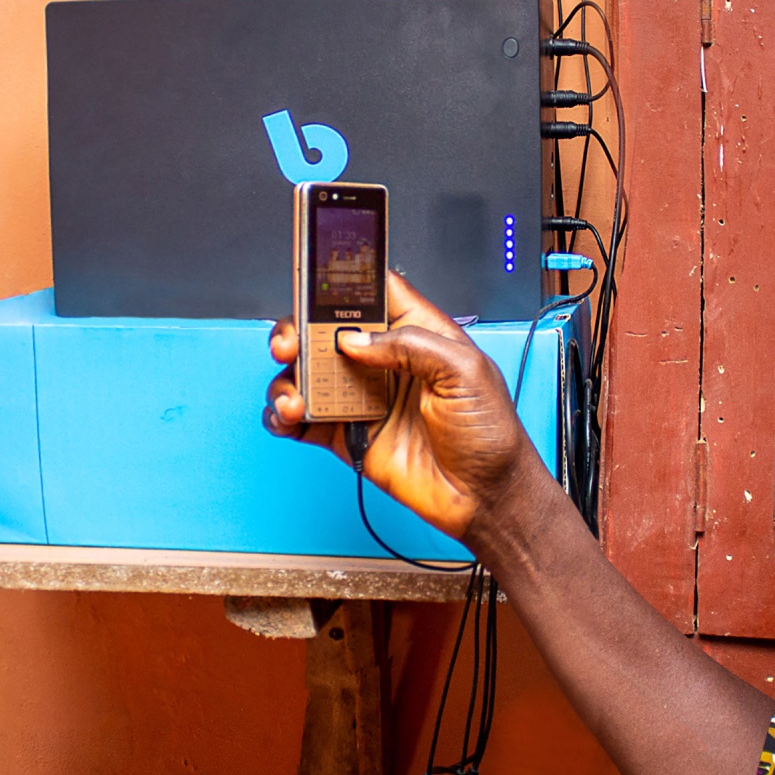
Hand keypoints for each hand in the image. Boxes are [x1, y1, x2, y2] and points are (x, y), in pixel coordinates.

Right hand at [264, 273, 541, 539]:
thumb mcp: (466, 372)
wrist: (484, 497)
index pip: (374, 292)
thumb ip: (410, 345)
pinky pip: (304, 420)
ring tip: (295, 398)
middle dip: (299, 330)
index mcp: (417, 334)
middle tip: (291, 344)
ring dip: (289, 379)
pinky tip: (290, 418)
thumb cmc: (490, 434)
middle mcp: (384, 362)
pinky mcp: (347, 435)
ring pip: (307, 374)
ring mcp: (362, 398)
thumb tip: (356, 339)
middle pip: (326, 330)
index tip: (315, 277)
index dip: (344, 280)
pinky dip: (284, 416)